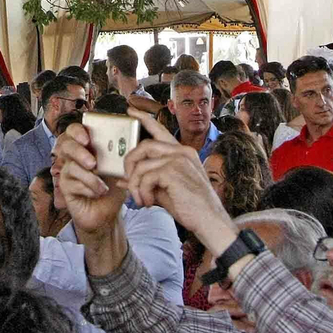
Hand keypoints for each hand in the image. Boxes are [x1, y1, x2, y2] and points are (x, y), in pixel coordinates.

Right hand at [53, 122, 129, 239]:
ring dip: (90, 177)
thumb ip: (120, 154)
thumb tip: (129, 141)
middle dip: (78, 151)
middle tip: (92, 162)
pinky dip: (89, 189)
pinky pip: (72, 183)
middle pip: (65, 144)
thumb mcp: (120, 168)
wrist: (107, 213)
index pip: (74, 130)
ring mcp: (67, 171)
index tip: (87, 138)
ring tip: (103, 186)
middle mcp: (73, 156)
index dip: (77, 131)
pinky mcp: (65, 187)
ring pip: (71, 166)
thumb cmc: (112, 186)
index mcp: (85, 146)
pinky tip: (98, 193)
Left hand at [123, 129, 237, 255]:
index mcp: (183, 153)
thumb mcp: (164, 191)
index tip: (130, 110)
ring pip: (141, 164)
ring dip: (135, 184)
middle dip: (130, 164)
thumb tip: (122, 180)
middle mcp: (181, 151)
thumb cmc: (191, 208)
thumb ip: (145, 182)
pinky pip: (145, 177)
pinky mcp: (173, 171)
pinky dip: (142, 192)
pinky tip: (149, 203)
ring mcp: (178, 159)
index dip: (143, 119)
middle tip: (130, 182)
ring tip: (141, 200)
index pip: (160, 130)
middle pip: (144, 145)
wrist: (210, 221)